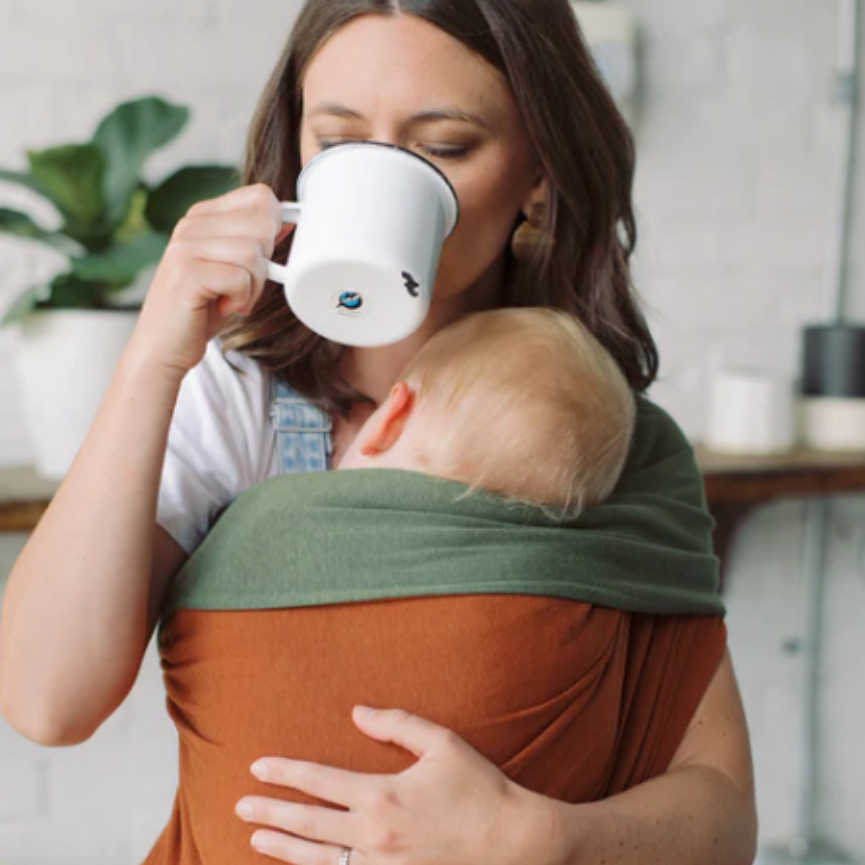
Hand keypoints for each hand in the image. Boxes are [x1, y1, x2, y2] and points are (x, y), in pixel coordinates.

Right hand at [127, 183, 292, 378]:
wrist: (163, 347)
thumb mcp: (232, 269)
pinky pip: (240, 278)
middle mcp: (191, 225)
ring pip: (253, 253)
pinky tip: (223, 307)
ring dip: (253, 286)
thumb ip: (253, 241)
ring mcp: (185, 247)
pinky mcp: (186, 273)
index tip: (263, 258)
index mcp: (203, 217)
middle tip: (243, 286)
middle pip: (262, 224)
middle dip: (265, 263)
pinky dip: (241, 299)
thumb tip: (287, 220)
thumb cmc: (201, 311)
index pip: (260, 197)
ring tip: (233, 299)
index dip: (274, 228)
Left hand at [235, 706, 558, 864]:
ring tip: (257, 838)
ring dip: (284, 848)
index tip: (256, 767)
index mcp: (382, 795)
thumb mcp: (442, 743)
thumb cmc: (480, 788)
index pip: (319, 781)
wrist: (515, 844)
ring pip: (318, 859)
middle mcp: (374, 835)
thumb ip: (397, 724)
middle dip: (270, 812)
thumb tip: (357, 711)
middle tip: (240, 805)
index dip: (284, 773)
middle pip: (308, 823)